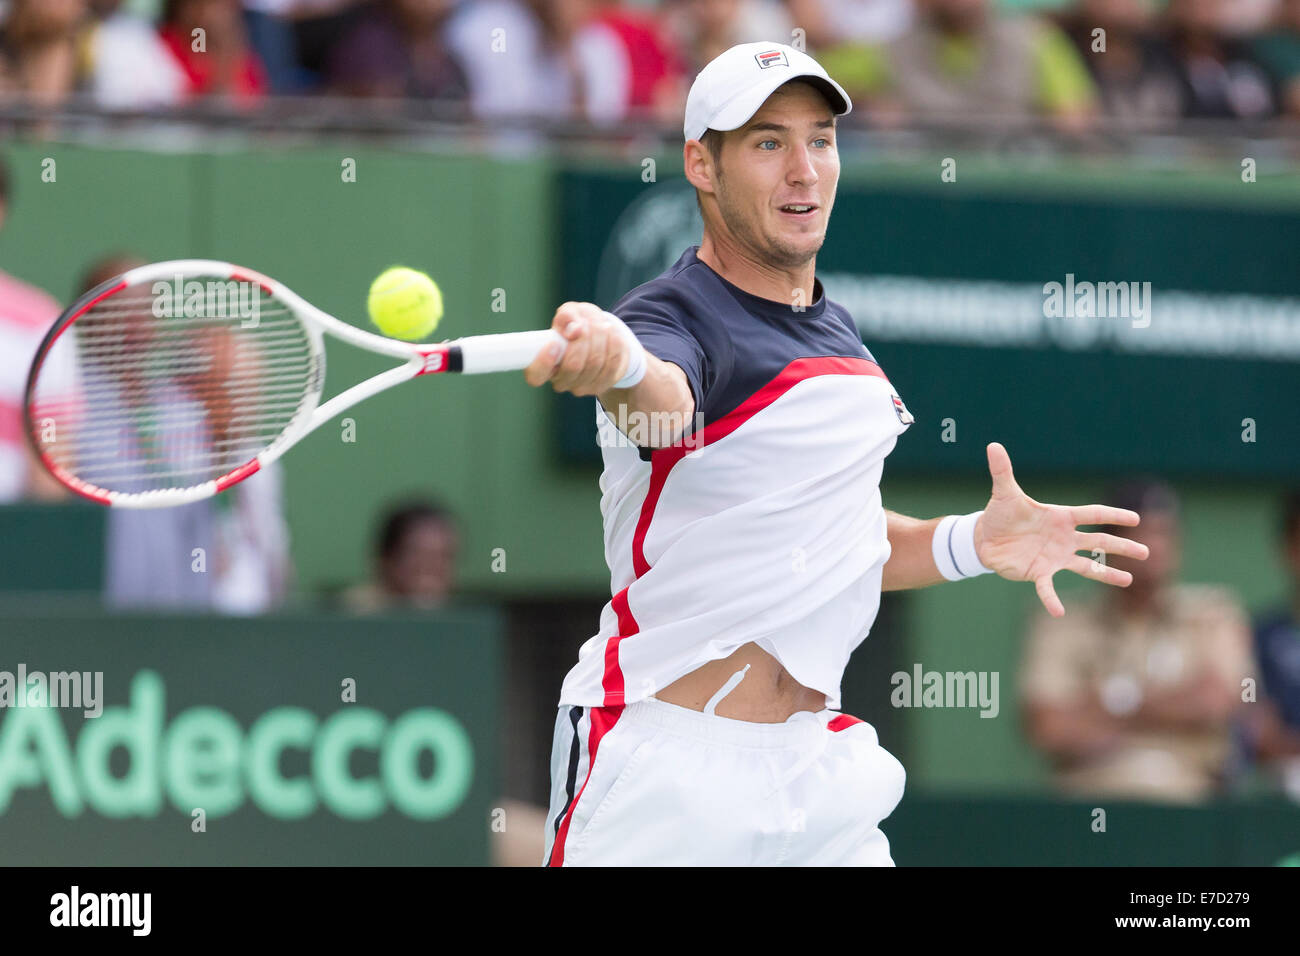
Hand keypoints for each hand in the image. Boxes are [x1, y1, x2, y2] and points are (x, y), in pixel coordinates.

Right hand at [524, 302, 630, 396]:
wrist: (602, 336)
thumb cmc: (579, 324)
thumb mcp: (570, 313)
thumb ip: (567, 316)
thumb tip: (574, 329)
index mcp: (543, 366)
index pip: (536, 375)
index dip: (544, 363)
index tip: (554, 343)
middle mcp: (560, 380)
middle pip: (573, 365)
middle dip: (584, 338)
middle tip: (587, 323)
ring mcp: (581, 387)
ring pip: (595, 363)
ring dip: (601, 338)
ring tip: (602, 324)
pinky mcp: (601, 385)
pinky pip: (612, 364)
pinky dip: (614, 344)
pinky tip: (612, 333)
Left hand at [974, 442, 1148, 617]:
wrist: (986, 538)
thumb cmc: (1001, 514)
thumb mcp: (1003, 492)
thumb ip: (1002, 470)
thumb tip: (993, 444)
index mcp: (1060, 517)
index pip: (1091, 513)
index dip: (1112, 514)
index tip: (1136, 518)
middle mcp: (1063, 538)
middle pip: (1098, 541)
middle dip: (1122, 546)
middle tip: (1146, 552)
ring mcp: (1055, 557)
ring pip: (1086, 566)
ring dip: (1106, 574)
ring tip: (1129, 580)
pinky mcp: (1040, 573)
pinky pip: (1049, 588)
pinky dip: (1053, 600)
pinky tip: (1060, 613)